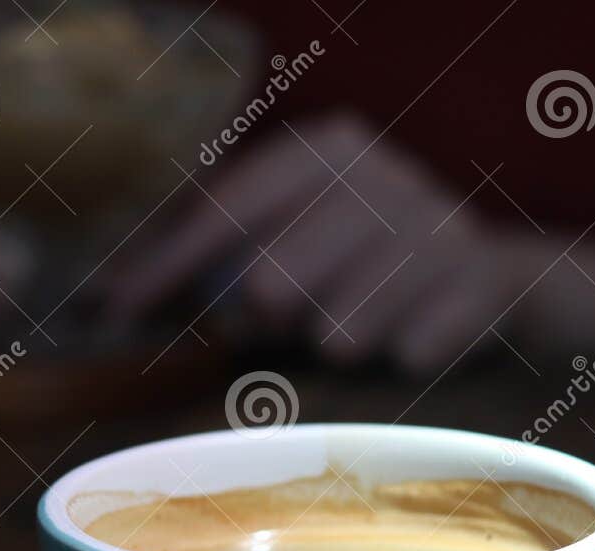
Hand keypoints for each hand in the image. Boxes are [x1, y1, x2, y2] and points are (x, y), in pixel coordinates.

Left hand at [104, 112, 539, 372]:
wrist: (492, 279)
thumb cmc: (359, 264)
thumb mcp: (288, 236)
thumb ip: (205, 258)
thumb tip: (102, 296)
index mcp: (323, 148)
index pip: (220, 212)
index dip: (160, 269)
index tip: (110, 314)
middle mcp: (378, 175)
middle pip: (269, 283)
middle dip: (264, 320)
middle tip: (285, 322)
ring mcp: (432, 229)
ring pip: (332, 334)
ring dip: (335, 344)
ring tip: (358, 324)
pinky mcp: (473, 287)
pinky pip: (397, 358)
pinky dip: (396, 358)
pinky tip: (414, 331)